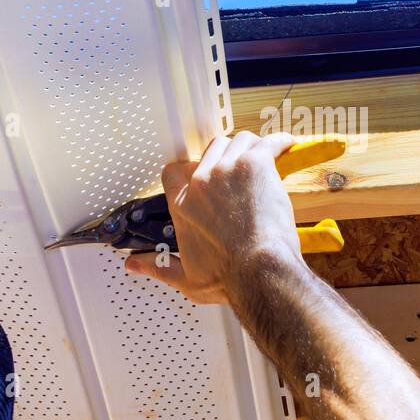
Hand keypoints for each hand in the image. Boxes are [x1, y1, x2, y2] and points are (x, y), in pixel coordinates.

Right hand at [126, 132, 300, 302]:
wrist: (258, 271)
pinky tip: (287, 145)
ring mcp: (227, 169)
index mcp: (182, 204)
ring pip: (240, 141)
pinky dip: (279, 142)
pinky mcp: (255, 165)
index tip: (203, 175)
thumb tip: (133, 265)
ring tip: (264, 160)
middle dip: (226, 156)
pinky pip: (269, 142)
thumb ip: (157, 267)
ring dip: (252, 148)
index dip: (190, 169)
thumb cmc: (227, 277)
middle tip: (242, 171)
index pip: (174, 171)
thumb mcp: (185, 278)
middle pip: (211, 150)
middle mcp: (200, 182)